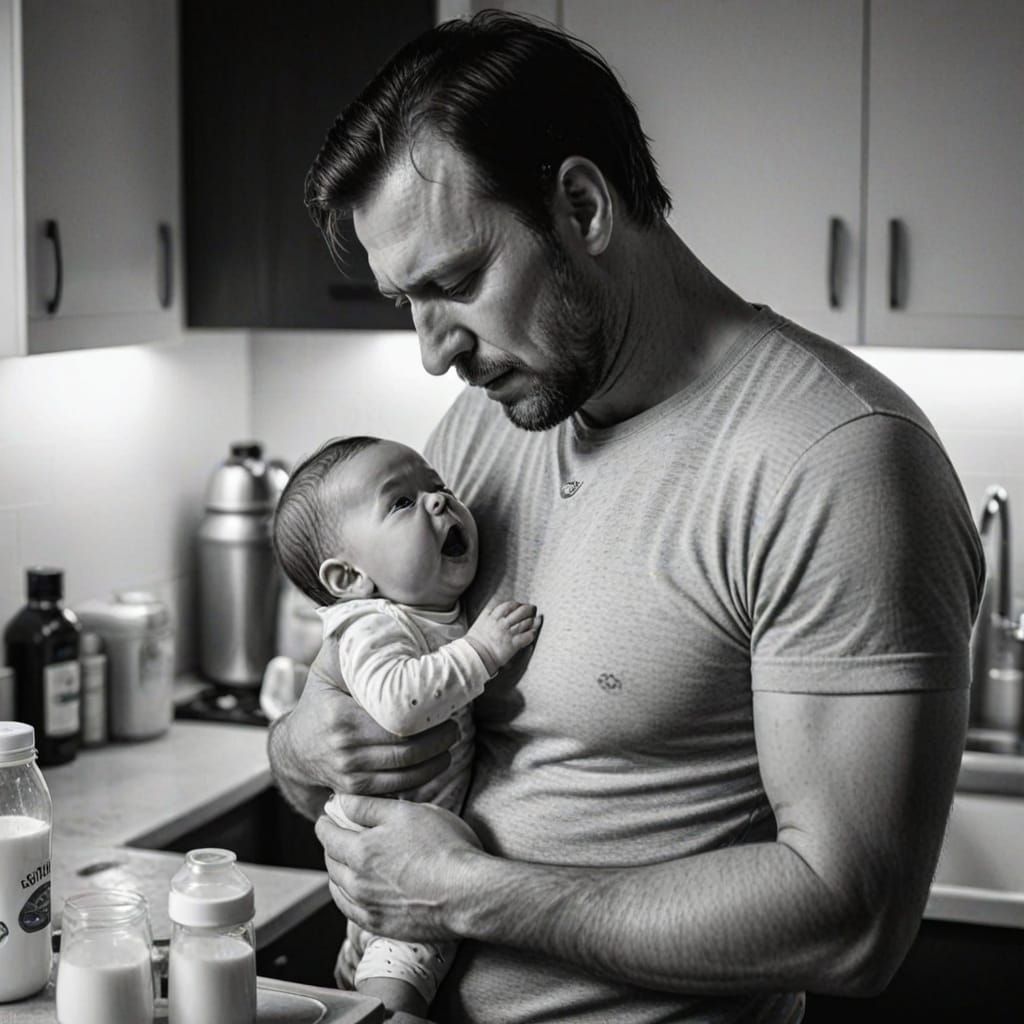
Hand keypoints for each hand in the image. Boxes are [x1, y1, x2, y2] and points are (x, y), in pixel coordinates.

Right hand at [270, 643, 458, 796]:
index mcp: (343, 717)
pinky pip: (396, 788)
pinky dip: (420, 779)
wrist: (294, 749)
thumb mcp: (325, 670)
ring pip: (406, 773)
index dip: (426, 718)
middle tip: (455, 727)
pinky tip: (434, 763)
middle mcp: (347, 749)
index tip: (445, 707)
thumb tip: (372, 616)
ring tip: (449, 744)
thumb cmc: (318, 702)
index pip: (397, 722)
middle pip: (407, 750)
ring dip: (436, 761)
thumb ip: (347, 646)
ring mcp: (351, 774)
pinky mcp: (356, 790)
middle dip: (438, 740)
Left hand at [315, 794, 483, 942]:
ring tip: (347, 861)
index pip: (328, 834)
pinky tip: (357, 889)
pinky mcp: (380, 926)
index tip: (328, 817)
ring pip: (338, 887)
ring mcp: (367, 907)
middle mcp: (357, 882)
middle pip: (330, 861)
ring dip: (338, 871)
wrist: (468, 894)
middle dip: (331, 845)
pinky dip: (347, 896)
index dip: (326, 821)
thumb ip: (370, 806)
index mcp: (360, 850)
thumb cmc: (444, 848)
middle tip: (339, 835)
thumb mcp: (408, 812)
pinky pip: (350, 910)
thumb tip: (343, 801)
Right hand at [465, 600, 541, 673]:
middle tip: (531, 609)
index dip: (516, 604)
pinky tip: (533, 632)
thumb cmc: (474, 642)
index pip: (508, 605)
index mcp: (493, 616)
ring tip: (536, 619)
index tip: (519, 605)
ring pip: (525, 622)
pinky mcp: (513, 644)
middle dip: (528, 609)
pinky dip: (532, 633)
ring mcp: (508, 633)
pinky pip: (527, 636)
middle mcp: (502, 623)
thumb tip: (493, 609)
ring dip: (532, 620)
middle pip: (520, 611)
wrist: (475, 656)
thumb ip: (487, 614)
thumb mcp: (479, 622)